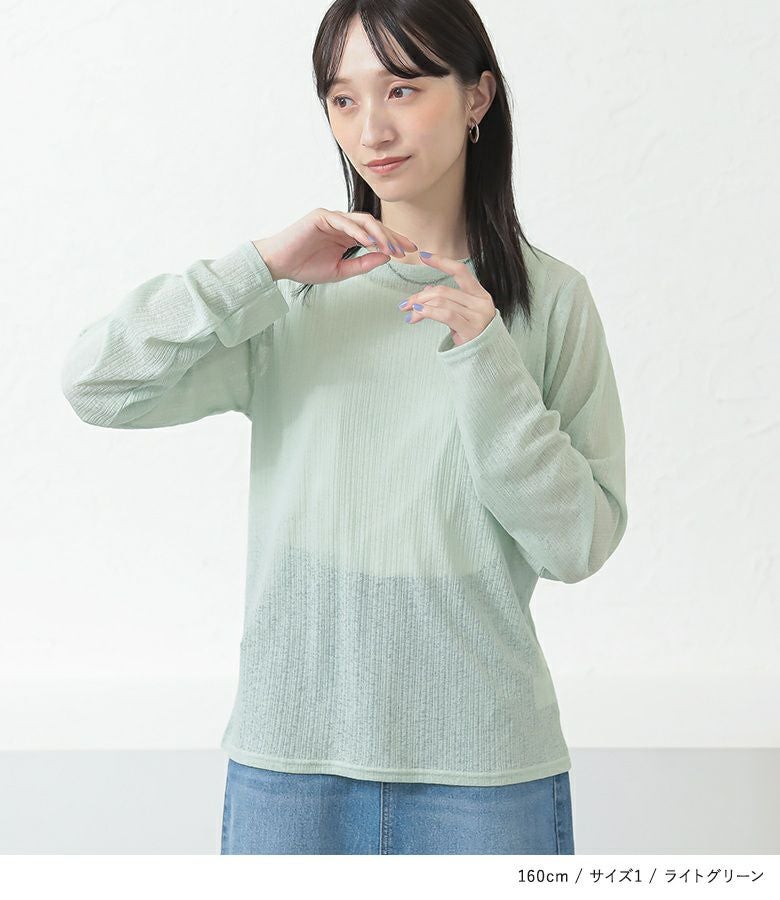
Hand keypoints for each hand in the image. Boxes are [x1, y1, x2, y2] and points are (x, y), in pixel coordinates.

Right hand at [253, 208, 417, 284]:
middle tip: (407, 249)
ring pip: (363, 221)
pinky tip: (370, 243)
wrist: (278, 265)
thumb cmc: (305, 267)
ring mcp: (332, 217)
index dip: (393, 242)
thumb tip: (387, 257)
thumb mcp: (340, 270)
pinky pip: (344, 222)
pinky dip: (359, 232)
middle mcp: (342, 223)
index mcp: (347, 235)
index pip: (376, 235)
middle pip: (374, 225)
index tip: (409, 252)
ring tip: (391, 248)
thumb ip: (363, 264)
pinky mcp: (321, 216)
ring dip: (379, 234)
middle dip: (393, 237)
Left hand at [399, 251, 496, 346]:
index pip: (460, 271)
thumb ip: (447, 301)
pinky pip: (445, 315)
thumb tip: (425, 291)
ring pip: (442, 302)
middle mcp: (481, 303)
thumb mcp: (462, 314)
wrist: (486, 359)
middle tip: (405, 304)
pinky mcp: (471, 330)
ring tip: (408, 314)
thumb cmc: (472, 335)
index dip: (441, 262)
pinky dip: (428, 312)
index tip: (423, 256)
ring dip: (420, 307)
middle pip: (443, 291)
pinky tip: (417, 314)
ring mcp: (478, 316)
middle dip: (420, 296)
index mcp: (480, 295)